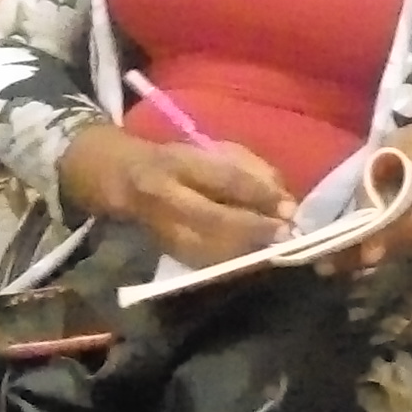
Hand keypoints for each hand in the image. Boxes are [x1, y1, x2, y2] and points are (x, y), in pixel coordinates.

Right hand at [62, 126, 295, 267]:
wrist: (122, 180)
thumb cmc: (178, 160)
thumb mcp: (210, 149)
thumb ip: (248, 167)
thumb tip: (282, 197)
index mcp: (178, 163)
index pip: (224, 179)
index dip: (259, 194)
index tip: (289, 207)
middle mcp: (165, 197)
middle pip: (214, 219)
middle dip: (255, 229)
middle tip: (285, 233)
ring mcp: (162, 228)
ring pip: (209, 248)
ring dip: (247, 251)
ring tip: (275, 246)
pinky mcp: (166, 251)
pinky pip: (203, 262)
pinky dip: (232, 262)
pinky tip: (253, 257)